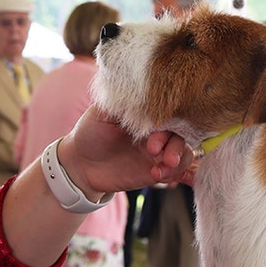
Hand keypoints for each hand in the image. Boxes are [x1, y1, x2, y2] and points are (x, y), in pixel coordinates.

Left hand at [57, 105, 194, 198]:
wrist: (80, 164)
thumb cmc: (90, 132)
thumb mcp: (103, 112)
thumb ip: (125, 103)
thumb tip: (144, 91)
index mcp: (148, 112)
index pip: (171, 110)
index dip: (168, 120)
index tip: (153, 132)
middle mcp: (157, 130)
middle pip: (183, 131)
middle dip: (175, 143)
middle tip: (154, 150)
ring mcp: (159, 150)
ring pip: (186, 151)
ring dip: (178, 159)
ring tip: (162, 166)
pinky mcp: (158, 169)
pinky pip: (177, 170)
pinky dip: (172, 173)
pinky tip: (155, 175)